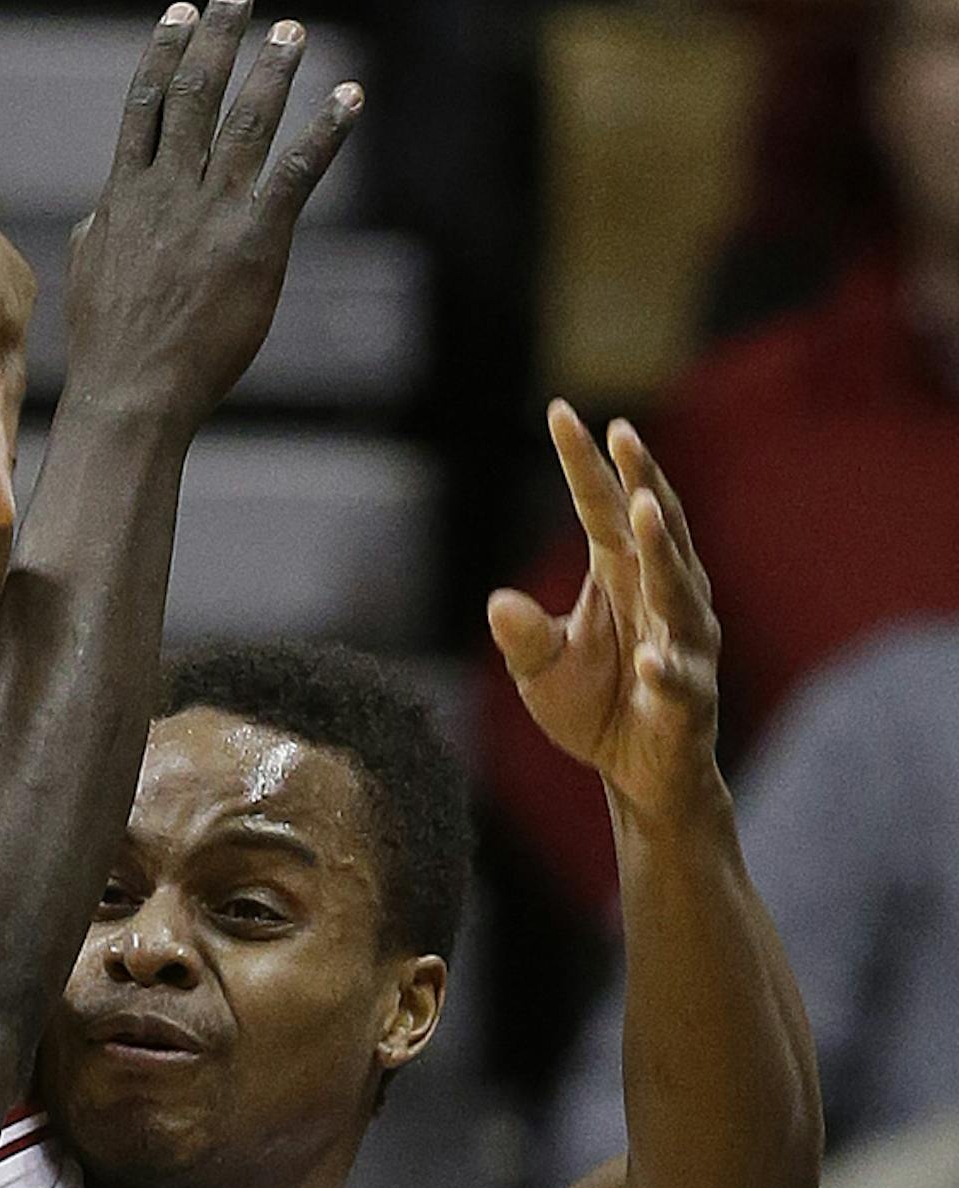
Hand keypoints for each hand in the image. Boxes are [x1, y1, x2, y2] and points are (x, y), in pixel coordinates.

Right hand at [62, 0, 359, 423]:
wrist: (134, 393)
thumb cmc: (110, 342)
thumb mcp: (91, 267)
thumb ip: (106, 222)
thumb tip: (110, 200)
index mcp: (125, 193)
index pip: (146, 103)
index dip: (166, 52)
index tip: (180, 12)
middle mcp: (168, 190)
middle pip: (196, 93)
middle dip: (218, 35)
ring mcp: (211, 214)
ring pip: (246, 121)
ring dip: (273, 69)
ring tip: (293, 31)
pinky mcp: (255, 243)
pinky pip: (296, 173)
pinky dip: (327, 130)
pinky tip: (350, 97)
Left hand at [488, 406, 721, 818]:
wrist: (638, 775)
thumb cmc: (596, 707)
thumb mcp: (541, 672)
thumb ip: (523, 638)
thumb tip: (498, 603)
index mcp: (620, 576)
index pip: (600, 508)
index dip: (583, 463)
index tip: (559, 412)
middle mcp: (659, 596)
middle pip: (651, 528)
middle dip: (640, 479)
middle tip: (622, 433)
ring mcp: (682, 644)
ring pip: (676, 588)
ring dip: (659, 548)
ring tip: (642, 507)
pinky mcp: (689, 697)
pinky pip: (678, 679)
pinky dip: (666, 670)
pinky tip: (647, 661)